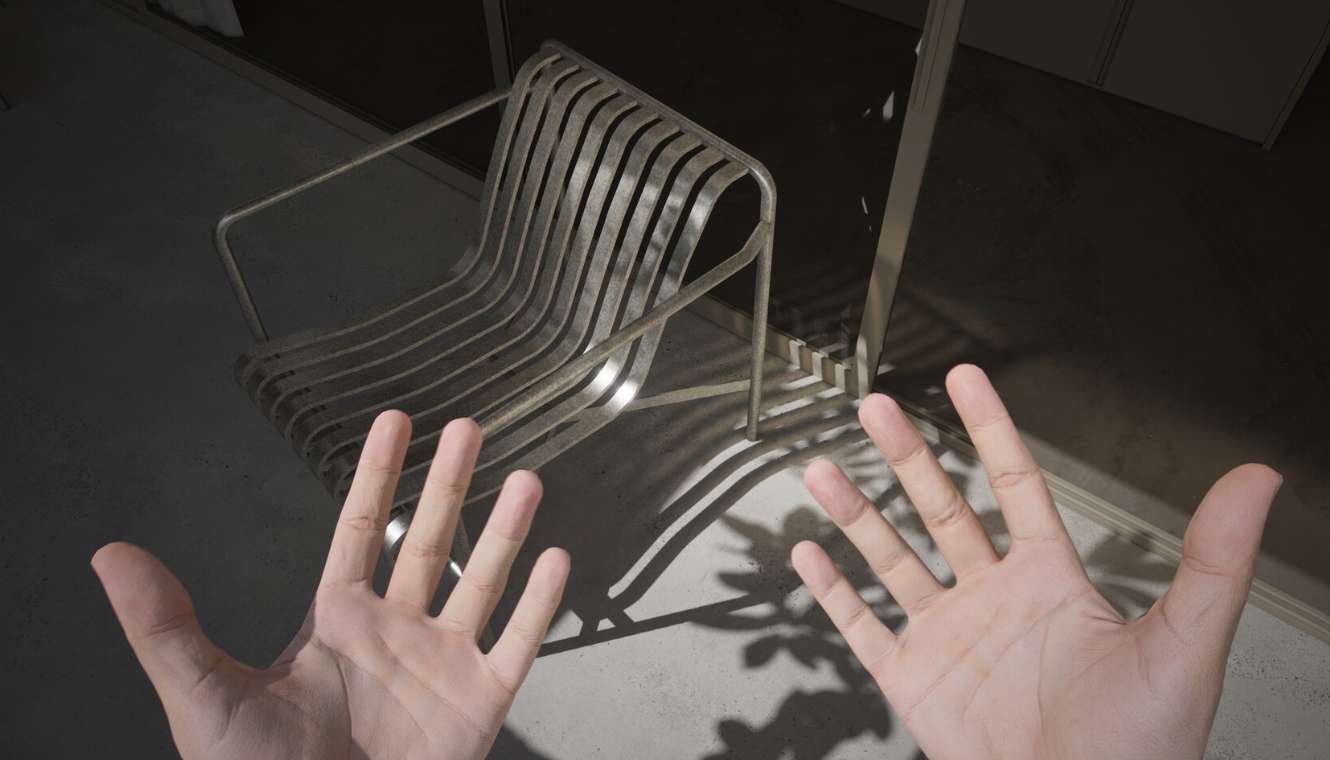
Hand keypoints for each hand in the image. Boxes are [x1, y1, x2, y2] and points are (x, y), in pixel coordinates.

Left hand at [93, 413, 569, 759]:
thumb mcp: (201, 696)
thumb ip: (164, 626)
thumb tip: (111, 555)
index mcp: (336, 621)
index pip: (362, 529)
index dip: (378, 474)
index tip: (397, 421)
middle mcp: (394, 631)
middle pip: (428, 540)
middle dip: (448, 482)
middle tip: (469, 427)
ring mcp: (441, 665)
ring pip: (480, 581)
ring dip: (503, 529)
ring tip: (527, 477)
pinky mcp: (479, 703)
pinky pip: (518, 645)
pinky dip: (539, 606)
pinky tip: (556, 559)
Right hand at [792, 365, 1279, 759]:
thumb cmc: (1143, 746)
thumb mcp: (1185, 643)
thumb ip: (1213, 560)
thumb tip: (1257, 480)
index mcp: (1050, 579)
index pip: (1014, 485)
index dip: (990, 429)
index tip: (965, 379)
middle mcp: (993, 597)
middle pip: (940, 509)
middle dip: (906, 455)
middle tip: (876, 406)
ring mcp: (948, 636)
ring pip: (891, 558)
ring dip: (855, 514)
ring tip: (820, 471)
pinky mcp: (913, 679)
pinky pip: (862, 626)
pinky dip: (831, 591)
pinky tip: (807, 555)